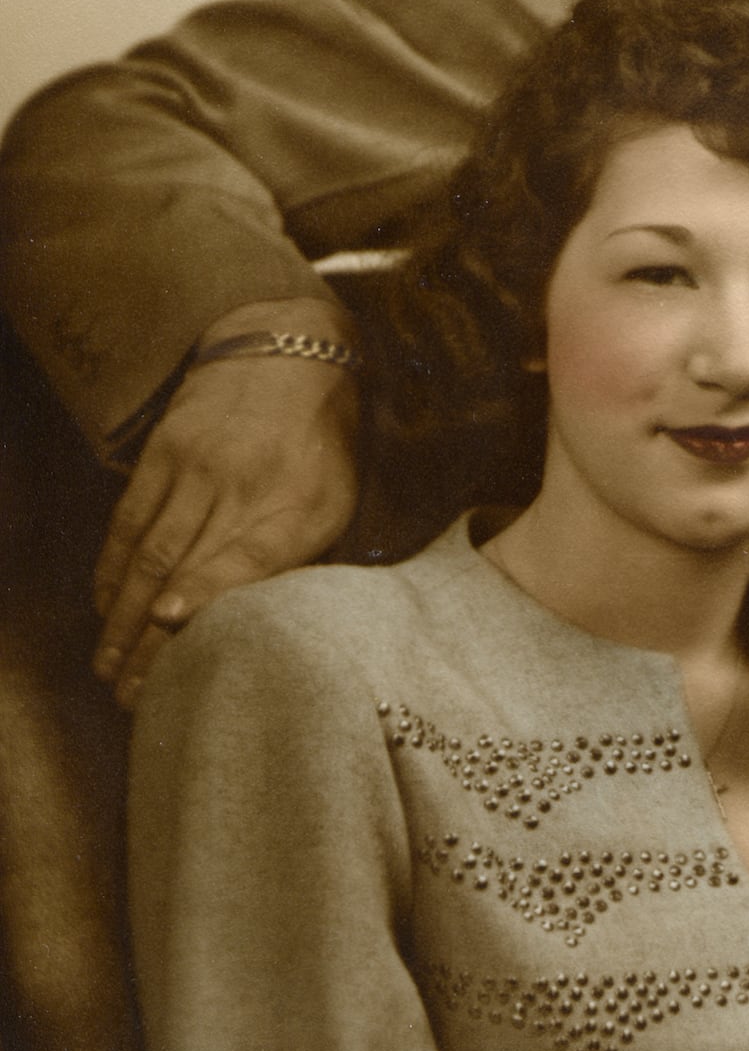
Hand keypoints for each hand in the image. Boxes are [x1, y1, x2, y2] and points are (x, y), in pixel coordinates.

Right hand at [92, 300, 359, 707]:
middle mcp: (244, 484)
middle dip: (153, 639)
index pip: (251, 554)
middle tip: (130, 696)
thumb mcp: (340, 498)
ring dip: (124, 617)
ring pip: (150, 551)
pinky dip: (113, 568)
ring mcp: (197, 466)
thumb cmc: (323, 444)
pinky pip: (130, 518)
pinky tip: (106, 607)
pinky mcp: (164, 452)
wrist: (290, 355)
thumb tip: (266, 621)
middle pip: (186, 569)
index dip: (211, 589)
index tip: (173, 625)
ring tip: (110, 669)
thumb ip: (304, 556)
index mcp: (299, 502)